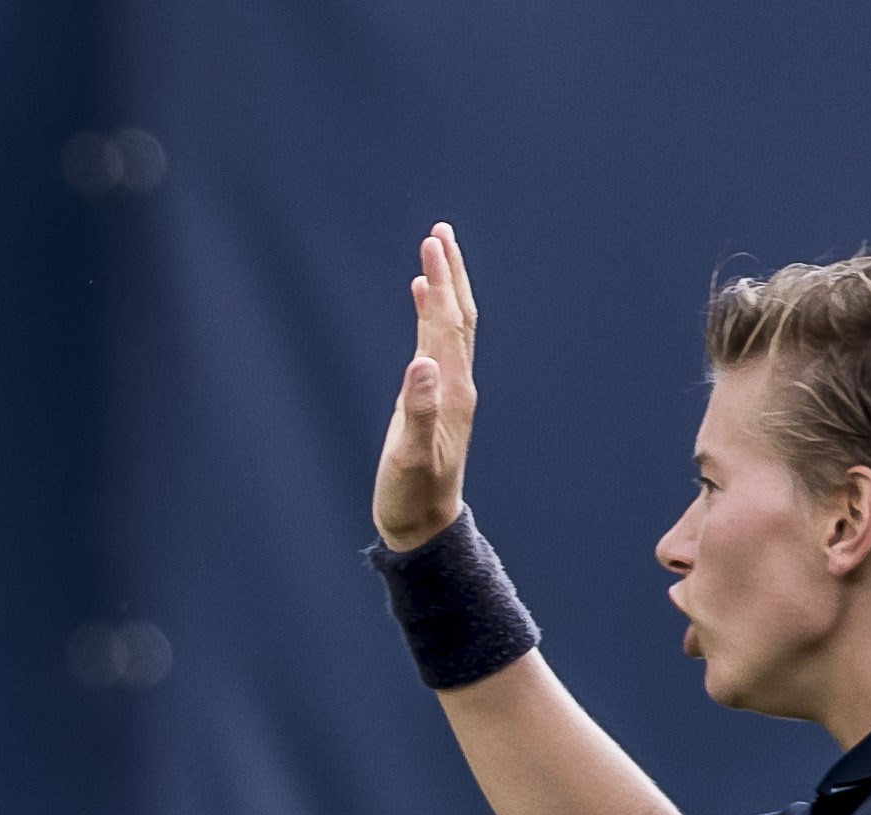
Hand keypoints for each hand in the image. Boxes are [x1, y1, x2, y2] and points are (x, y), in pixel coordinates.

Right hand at [373, 222, 479, 550]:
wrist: (424, 527)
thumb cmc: (412, 497)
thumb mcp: (411, 458)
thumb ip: (418, 412)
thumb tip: (421, 364)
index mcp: (451, 392)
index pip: (447, 325)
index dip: (440, 284)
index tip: (431, 245)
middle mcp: (456, 385)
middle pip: (458, 317)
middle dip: (450, 273)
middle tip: (439, 232)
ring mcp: (448, 392)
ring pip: (452, 328)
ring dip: (446, 288)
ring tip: (434, 252)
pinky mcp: (437, 400)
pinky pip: (439, 347)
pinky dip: (432, 316)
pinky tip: (423, 301)